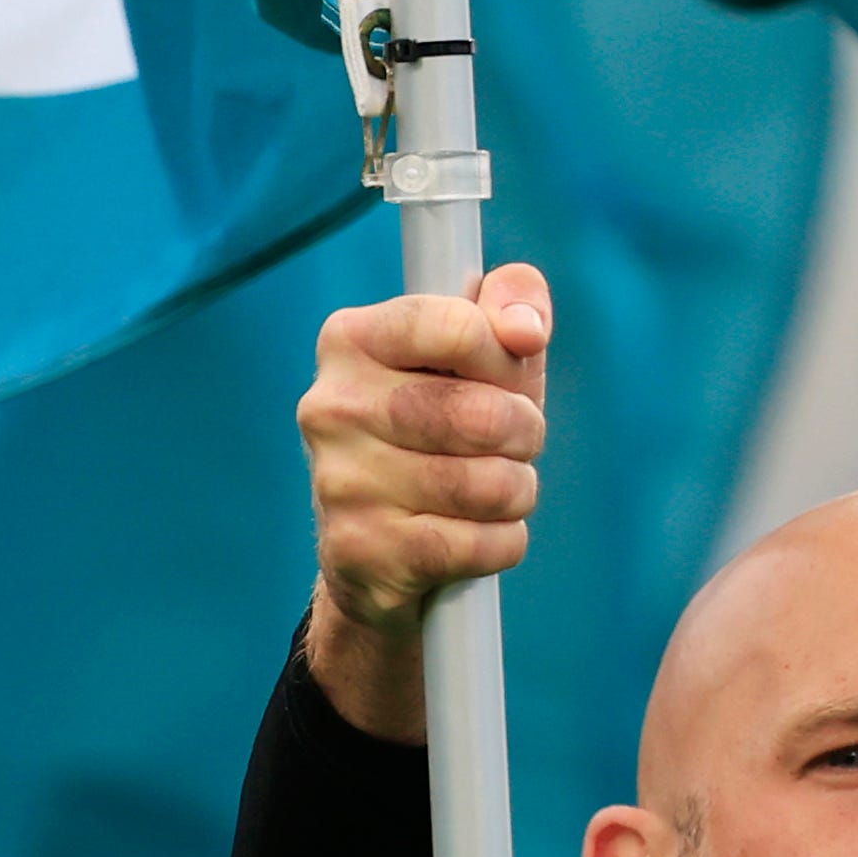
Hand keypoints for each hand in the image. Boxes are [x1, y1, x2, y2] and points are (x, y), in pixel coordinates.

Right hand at [296, 266, 549, 742]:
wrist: (376, 548)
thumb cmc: (440, 432)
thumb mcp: (481, 356)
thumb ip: (512, 305)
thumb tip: (526, 331)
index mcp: (351, 340)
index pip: (459, 328)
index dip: (507, 359)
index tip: (505, 376)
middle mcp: (331, 407)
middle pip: (481, 413)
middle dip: (525, 432)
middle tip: (515, 443)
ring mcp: (341, 483)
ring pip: (488, 485)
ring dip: (518, 491)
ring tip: (497, 491)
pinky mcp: (362, 551)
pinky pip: (482, 544)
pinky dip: (504, 542)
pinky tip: (477, 535)